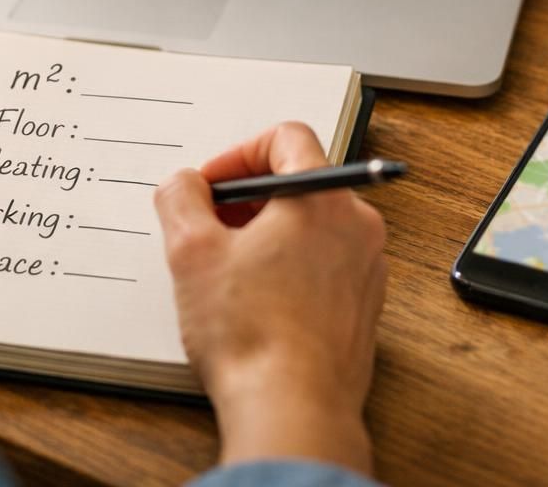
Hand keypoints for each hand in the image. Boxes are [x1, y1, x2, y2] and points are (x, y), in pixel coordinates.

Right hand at [154, 122, 387, 475]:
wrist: (293, 409)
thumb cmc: (252, 336)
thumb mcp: (191, 253)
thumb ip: (181, 198)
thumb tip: (185, 185)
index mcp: (322, 199)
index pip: (286, 138)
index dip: (238, 153)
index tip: (211, 186)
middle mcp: (357, 226)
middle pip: (299, 182)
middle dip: (247, 199)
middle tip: (210, 228)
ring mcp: (366, 268)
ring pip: (312, 225)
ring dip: (267, 235)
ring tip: (228, 271)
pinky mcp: (363, 306)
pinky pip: (324, 264)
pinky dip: (289, 267)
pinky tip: (255, 302)